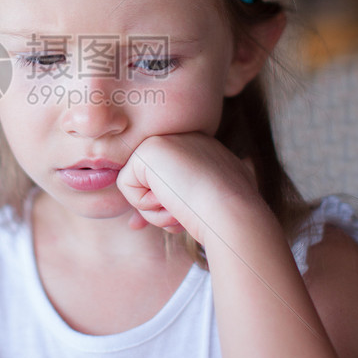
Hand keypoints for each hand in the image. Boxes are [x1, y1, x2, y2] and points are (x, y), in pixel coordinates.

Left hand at [116, 134, 260, 243]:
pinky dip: (143, 204)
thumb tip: (164, 210)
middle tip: (183, 215)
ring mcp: (166, 138)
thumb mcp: (214, 200)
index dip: (165, 204)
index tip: (178, 220)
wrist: (232, 211)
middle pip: (151, 181)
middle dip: (160, 208)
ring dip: (154, 209)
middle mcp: (184, 137)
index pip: (169, 177)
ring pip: (138, 183)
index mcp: (203, 148)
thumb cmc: (228, 214)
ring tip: (180, 208)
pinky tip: (170, 201)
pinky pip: (125, 185)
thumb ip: (190, 197)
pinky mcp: (147, 149)